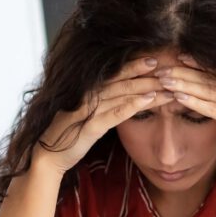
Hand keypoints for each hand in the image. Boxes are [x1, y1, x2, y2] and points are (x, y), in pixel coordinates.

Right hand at [36, 56, 174, 173]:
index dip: (134, 65)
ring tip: (167, 84)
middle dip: (146, 73)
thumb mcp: (84, 115)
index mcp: (86, 91)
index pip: (114, 73)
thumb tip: (119, 95)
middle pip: (121, 79)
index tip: (154, 59)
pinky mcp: (90, 127)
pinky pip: (116, 113)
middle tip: (169, 65)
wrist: (46, 157)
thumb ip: (99, 103)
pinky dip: (134, 105)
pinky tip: (150, 100)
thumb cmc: (68, 135)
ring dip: (147, 88)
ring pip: (123, 93)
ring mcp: (88, 110)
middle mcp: (87, 95)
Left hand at [155, 55, 215, 174]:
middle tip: (161, 66)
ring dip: (184, 84)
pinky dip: (196, 102)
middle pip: (209, 79)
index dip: (198, 64)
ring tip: (164, 78)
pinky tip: (179, 97)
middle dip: (184, 72)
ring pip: (209, 91)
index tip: (178, 57)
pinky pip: (215, 109)